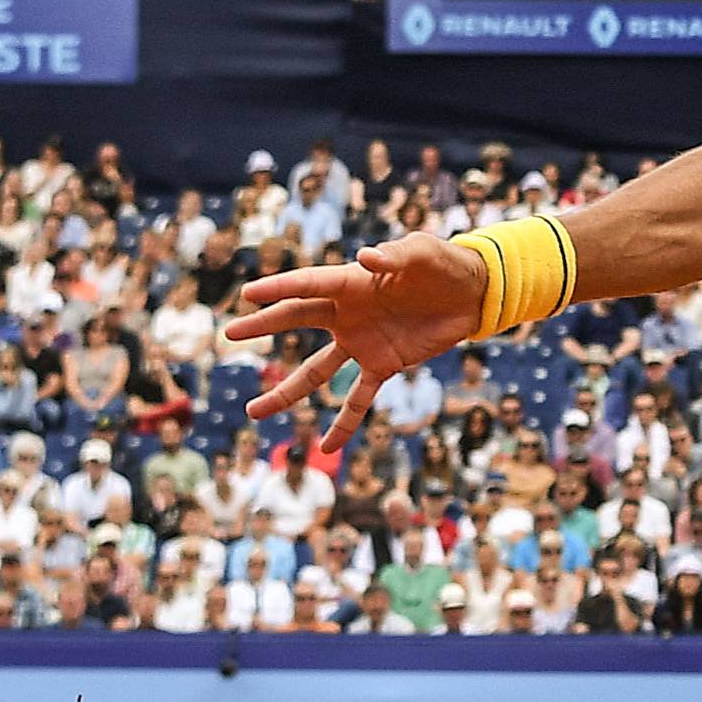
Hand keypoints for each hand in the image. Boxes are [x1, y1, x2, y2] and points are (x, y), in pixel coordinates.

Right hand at [224, 235, 483, 446]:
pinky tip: (326, 449)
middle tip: (229, 336)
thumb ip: (395, 256)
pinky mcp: (384, 365)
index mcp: (351, 282)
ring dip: (286, 393)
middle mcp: (347, 314)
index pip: (307, 285)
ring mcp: (362, 343)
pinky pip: (359, 398)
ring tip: (254, 413)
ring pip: (316, 372)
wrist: (472, 293)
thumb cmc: (443, 263)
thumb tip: (367, 256)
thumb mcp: (422, 252)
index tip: (247, 296)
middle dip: (264, 328)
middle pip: (297, 321)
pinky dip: (345, 423)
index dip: (279, 290)